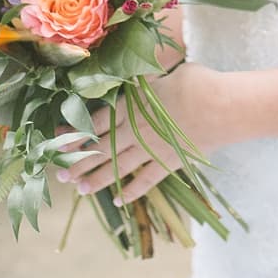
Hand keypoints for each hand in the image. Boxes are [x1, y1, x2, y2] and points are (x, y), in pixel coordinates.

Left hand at [60, 64, 233, 204]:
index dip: (74, 132)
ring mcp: (151, 149)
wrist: (221, 106)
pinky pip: (146, 180)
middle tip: (59, 173)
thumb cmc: (195, 82)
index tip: (56, 140)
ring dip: (97, 179)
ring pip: (118, 167)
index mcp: (131, 106)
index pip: (94, 122)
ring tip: (80, 189)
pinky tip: (118, 200)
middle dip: (78, 161)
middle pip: (101, 148)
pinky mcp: (169, 162)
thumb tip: (135, 80)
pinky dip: (132, 191)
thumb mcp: (162, 76)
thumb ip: (144, 84)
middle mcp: (135, 130)